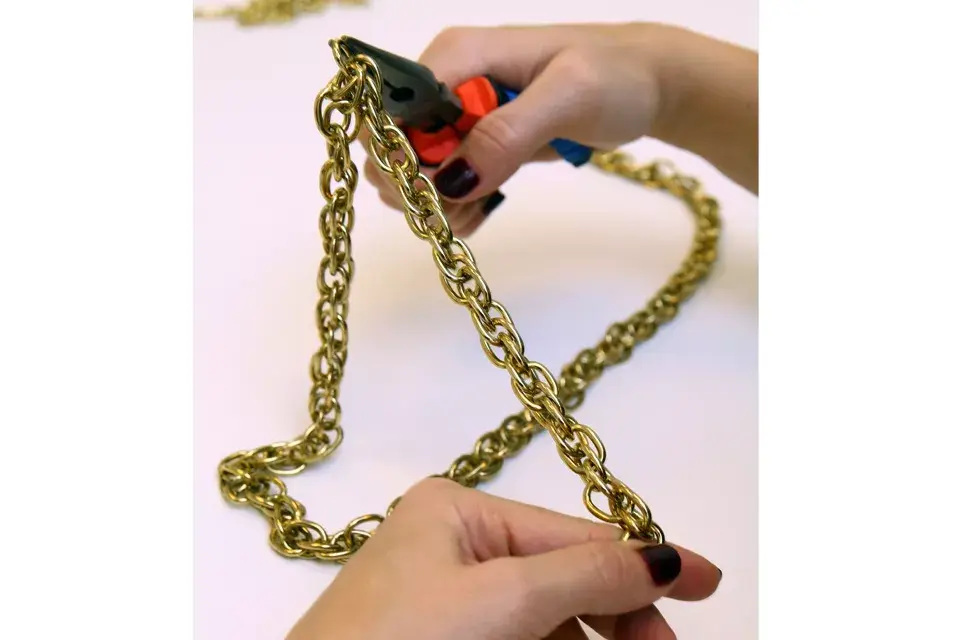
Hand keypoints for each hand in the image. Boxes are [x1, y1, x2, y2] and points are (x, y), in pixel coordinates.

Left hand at [286, 478, 721, 639]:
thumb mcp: (503, 602)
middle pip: (564, 577)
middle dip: (619, 615)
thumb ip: (587, 576)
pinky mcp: (442, 639)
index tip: (710, 582)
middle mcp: (452, 545)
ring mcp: (445, 599)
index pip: (574, 534)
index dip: (643, 561)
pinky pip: (518, 639)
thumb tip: (663, 555)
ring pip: (546, 618)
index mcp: (459, 511)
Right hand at [362, 22, 674, 235]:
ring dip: (436, 203)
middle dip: (416, 186)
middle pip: (392, 145)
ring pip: (413, 171)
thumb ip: (509, 132)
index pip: (391, 109)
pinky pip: (443, 183)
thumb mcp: (569, 95)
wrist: (646, 86)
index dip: (399, 156)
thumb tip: (451, 179)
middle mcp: (448, 84)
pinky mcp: (478, 144)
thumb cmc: (616, 76)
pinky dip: (453, 207)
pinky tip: (480, 211)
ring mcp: (461, 117)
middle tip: (462, 205)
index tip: (435, 189)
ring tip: (478, 208)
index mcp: (457, 57)